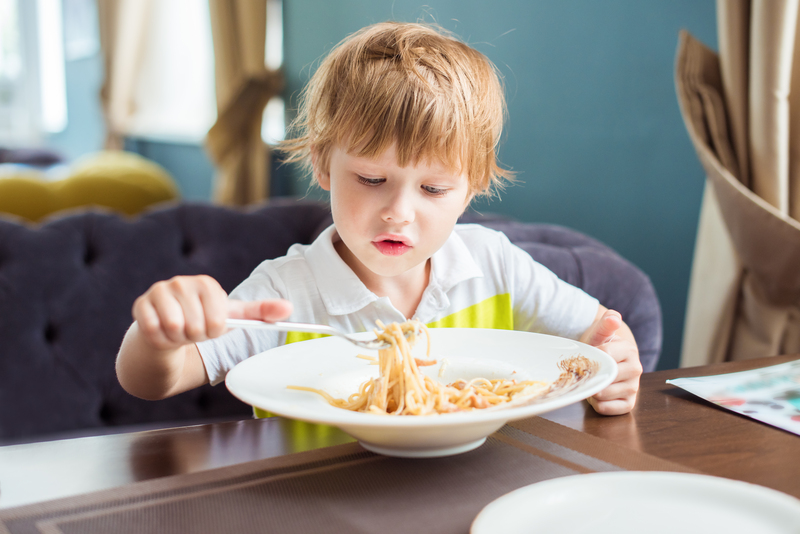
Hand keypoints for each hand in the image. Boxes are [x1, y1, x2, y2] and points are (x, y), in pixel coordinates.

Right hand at [132, 275, 292, 350]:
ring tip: (179, 331)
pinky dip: (161, 340)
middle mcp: (182, 282)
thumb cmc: (203, 322)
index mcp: (207, 285)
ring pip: (174, 328)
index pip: (218, 320)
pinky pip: (154, 331)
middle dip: (196, 336)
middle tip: (192, 331)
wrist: (168, 332)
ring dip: (179, 339)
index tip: (211, 326)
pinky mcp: (141, 304)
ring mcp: (159, 291)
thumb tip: (289, 309)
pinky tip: (163, 333)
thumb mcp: (232, 317)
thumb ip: (260, 312)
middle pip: (196, 326)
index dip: (215, 331)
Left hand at [580, 308, 641, 414]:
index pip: (605, 356)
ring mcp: (634, 387)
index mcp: (629, 350)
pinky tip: (596, 395)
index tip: (585, 357)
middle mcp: (636, 369)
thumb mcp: (599, 333)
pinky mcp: (629, 403)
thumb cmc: (599, 346)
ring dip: (591, 390)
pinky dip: (597, 404)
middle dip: (590, 376)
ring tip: (592, 381)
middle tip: (584, 371)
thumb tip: (614, 317)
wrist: (603, 359)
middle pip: (605, 377)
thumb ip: (605, 324)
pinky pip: (608, 409)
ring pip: (604, 394)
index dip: (589, 359)